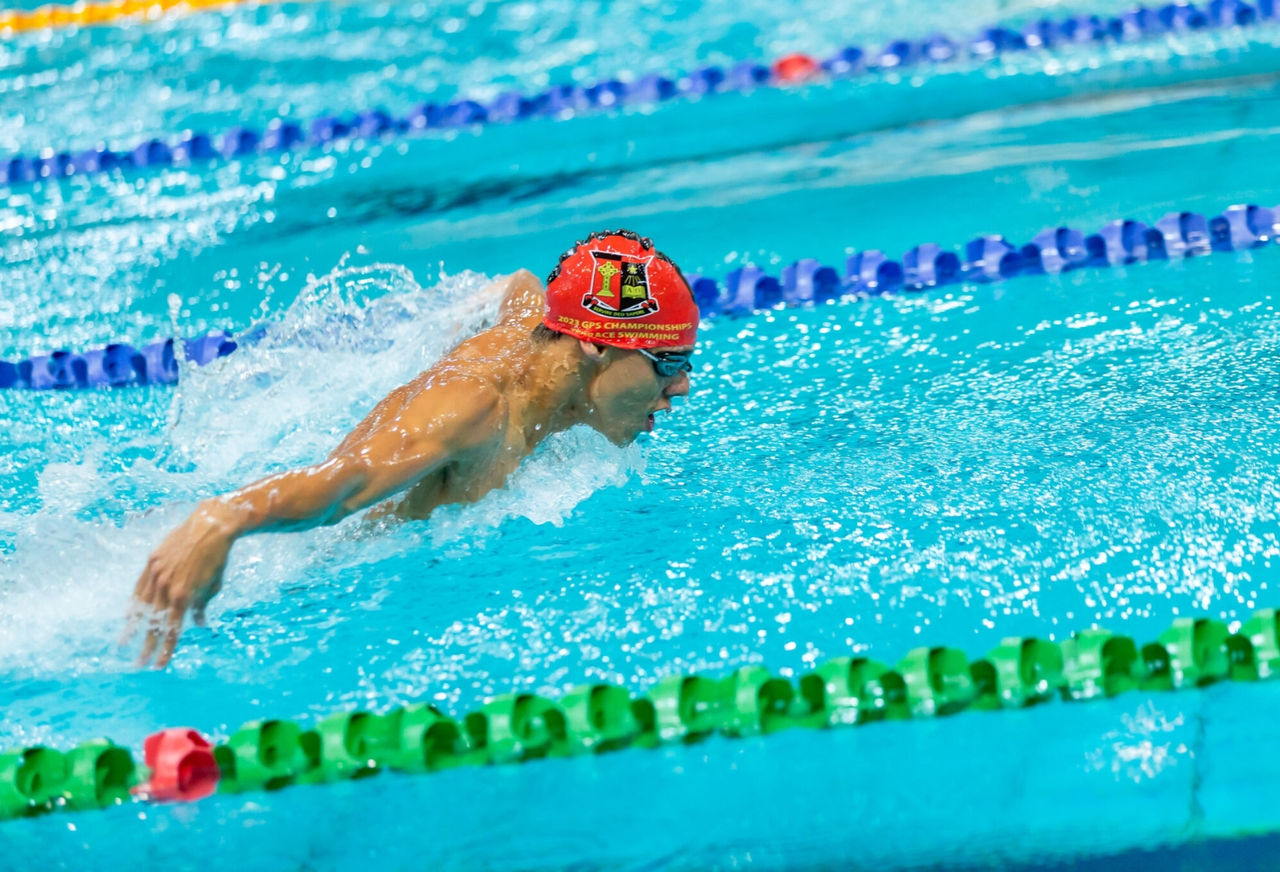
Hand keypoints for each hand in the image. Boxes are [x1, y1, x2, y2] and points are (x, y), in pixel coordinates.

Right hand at [123, 503, 235, 667]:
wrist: (211, 526)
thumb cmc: (217, 558)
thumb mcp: (214, 585)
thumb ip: (202, 606)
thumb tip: (199, 624)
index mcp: (184, 596)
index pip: (172, 630)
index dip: (166, 650)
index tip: (159, 666)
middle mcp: (166, 587)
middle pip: (154, 623)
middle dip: (147, 646)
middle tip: (139, 664)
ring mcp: (156, 574)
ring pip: (142, 606)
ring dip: (133, 627)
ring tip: (124, 643)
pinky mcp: (151, 562)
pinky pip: (139, 587)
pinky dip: (134, 602)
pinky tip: (128, 617)